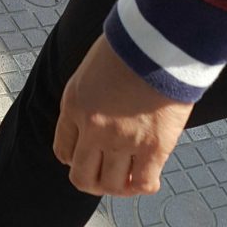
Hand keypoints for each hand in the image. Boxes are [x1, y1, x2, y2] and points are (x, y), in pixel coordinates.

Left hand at [53, 34, 190, 195]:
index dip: (75, 160)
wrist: (163, 39)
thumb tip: (101, 115)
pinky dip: (143, 186)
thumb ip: (90, 97)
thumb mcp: (93, 68)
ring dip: (120, 187)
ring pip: (113, 185)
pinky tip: (148, 180)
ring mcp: (124, 140)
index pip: (63, 151)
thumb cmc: (132, 45)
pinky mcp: (155, 146)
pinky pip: (144, 182)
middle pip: (83, 177)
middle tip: (107, 179)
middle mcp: (94, 129)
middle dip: (93, 183)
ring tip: (130, 180)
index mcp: (74, 106)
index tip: (89, 157)